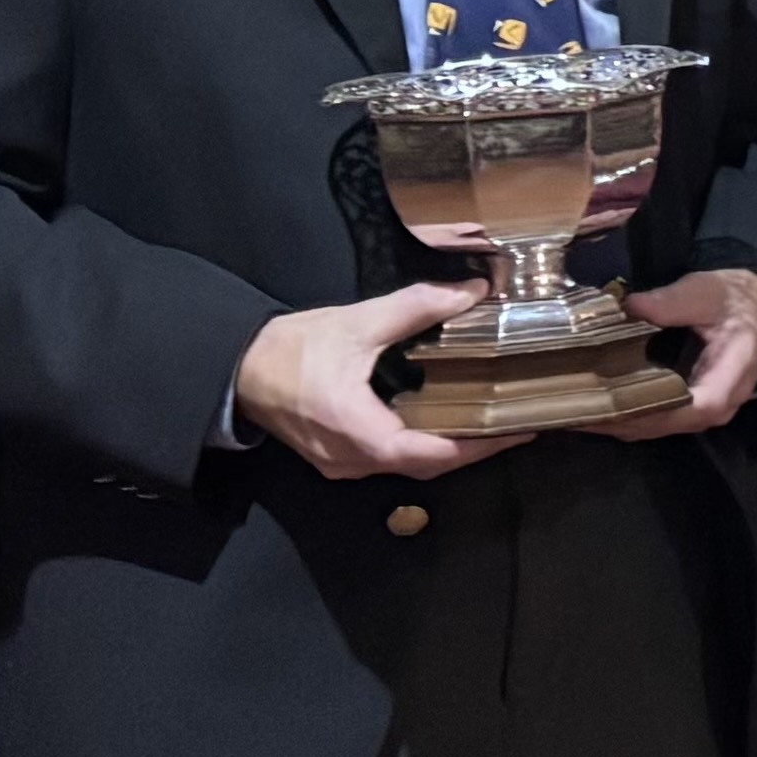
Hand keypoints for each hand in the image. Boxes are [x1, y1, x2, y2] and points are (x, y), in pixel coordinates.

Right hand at [233, 280, 524, 480]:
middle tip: (515, 424)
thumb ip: (416, 308)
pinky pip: (391, 457)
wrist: (237, 368)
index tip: (518, 430)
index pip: (435, 453)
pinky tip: (444, 422)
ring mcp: (344, 464)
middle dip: (474, 447)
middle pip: (428, 464)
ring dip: (448, 447)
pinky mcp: (338, 457)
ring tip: (489, 422)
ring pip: (410, 464)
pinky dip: (422, 444)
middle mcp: (355, 461)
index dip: (482, 445)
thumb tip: (469, 292)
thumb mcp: (356, 324)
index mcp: (361, 433)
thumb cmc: (290, 350)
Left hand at [590, 268, 756, 441]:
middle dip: (616, 419)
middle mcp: (715, 408)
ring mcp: (700, 411)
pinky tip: (594, 402)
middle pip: (662, 425)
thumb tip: (628, 306)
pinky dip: (624, 413)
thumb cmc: (737, 301)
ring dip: (615, 420)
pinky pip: (653, 418)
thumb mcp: (707, 292)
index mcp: (728, 382)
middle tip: (571, 406)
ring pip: (654, 427)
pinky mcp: (688, 407)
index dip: (647, 412)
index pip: (688, 411)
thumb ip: (672, 301)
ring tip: (573, 406)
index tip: (606, 404)